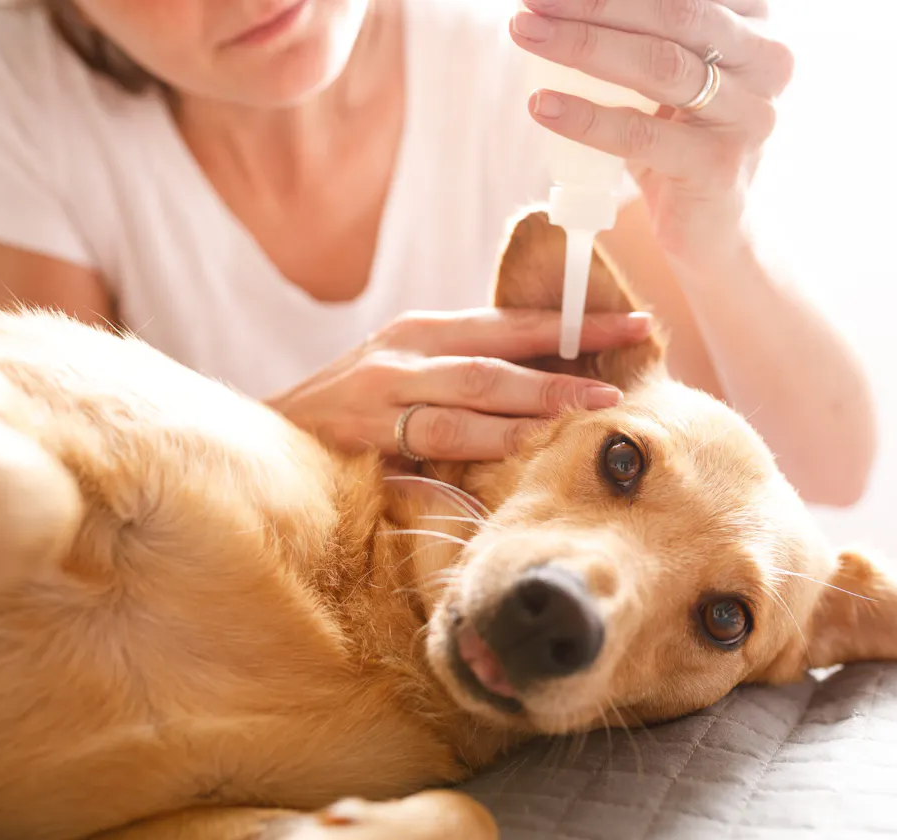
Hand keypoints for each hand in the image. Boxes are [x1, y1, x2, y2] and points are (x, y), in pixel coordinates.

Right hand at [268, 308, 651, 461]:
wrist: (264, 435)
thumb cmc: (350, 410)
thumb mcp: (405, 373)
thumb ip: (463, 376)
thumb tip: (547, 387)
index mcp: (423, 331)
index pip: (510, 323)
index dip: (573, 324)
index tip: (632, 325)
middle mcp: (405, 352)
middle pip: (499, 358)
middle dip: (567, 366)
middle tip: (622, 377)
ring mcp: (382, 394)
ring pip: (471, 399)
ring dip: (533, 410)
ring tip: (587, 416)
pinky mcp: (363, 436)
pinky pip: (433, 446)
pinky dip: (480, 452)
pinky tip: (519, 461)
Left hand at [510, 0, 792, 262]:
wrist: (710, 228)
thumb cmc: (679, 136)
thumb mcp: (669, 71)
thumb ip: (640, 30)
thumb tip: (558, 2)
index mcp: (755, 23)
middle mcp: (766, 62)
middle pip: (675, 12)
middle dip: (595, 2)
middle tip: (533, 0)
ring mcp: (748, 117)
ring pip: (659, 65)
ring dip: (583, 45)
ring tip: (527, 34)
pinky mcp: (717, 168)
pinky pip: (640, 134)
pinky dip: (585, 117)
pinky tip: (542, 105)